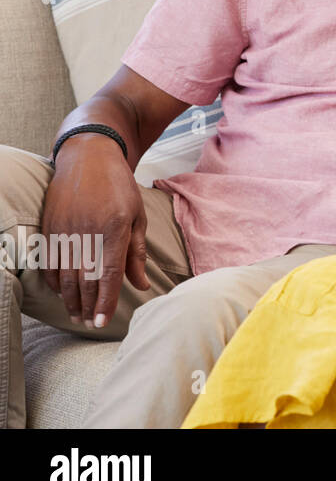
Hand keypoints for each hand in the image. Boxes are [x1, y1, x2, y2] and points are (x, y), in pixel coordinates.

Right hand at [40, 136, 150, 327]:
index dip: (104, 301)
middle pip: (84, 279)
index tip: (102, 322)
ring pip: (65, 274)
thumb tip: (139, 285)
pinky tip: (62, 292)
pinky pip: (50, 261)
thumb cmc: (119, 187)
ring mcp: (65, 230)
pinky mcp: (50, 227)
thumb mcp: (137, 215)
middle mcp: (87, 231)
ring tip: (77, 314)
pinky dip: (55, 280)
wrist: (89, 157)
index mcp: (114, 228)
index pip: (108, 274)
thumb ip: (136, 253)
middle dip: (87, 305)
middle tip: (91, 323)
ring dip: (70, 298)